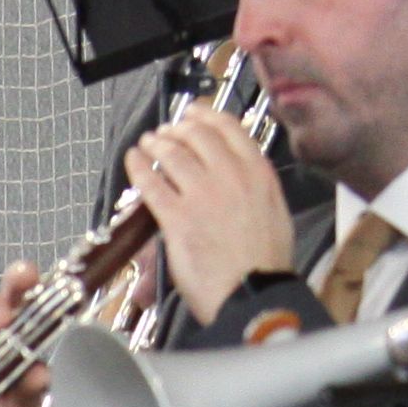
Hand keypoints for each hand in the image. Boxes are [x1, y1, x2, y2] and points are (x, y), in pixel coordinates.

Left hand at [130, 107, 298, 328]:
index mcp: (258, 172)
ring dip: (156, 143)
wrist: (255, 293)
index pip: (228, 127)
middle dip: (177, 128)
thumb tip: (236, 172)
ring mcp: (202, 194)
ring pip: (172, 153)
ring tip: (148, 143)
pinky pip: (151, 182)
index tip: (192, 112)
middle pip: (196, 135)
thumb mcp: (274, 211)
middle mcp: (230, 175)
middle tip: (167, 132)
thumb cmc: (267, 261)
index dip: (205, 114)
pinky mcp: (177, 217)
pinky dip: (138, 166)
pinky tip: (133, 160)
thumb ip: (255, 185)